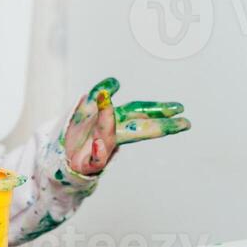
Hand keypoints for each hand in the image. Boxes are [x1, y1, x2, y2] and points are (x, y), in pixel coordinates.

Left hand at [59, 76, 189, 175]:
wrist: (61, 158)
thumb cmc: (78, 136)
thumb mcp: (86, 109)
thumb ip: (100, 93)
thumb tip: (115, 81)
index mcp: (115, 121)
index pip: (139, 112)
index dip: (159, 109)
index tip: (180, 109)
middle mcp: (112, 135)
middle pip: (138, 129)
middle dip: (161, 126)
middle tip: (184, 123)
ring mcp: (101, 150)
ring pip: (111, 137)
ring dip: (111, 121)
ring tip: (110, 104)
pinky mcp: (88, 164)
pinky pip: (95, 159)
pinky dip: (99, 153)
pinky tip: (100, 144)